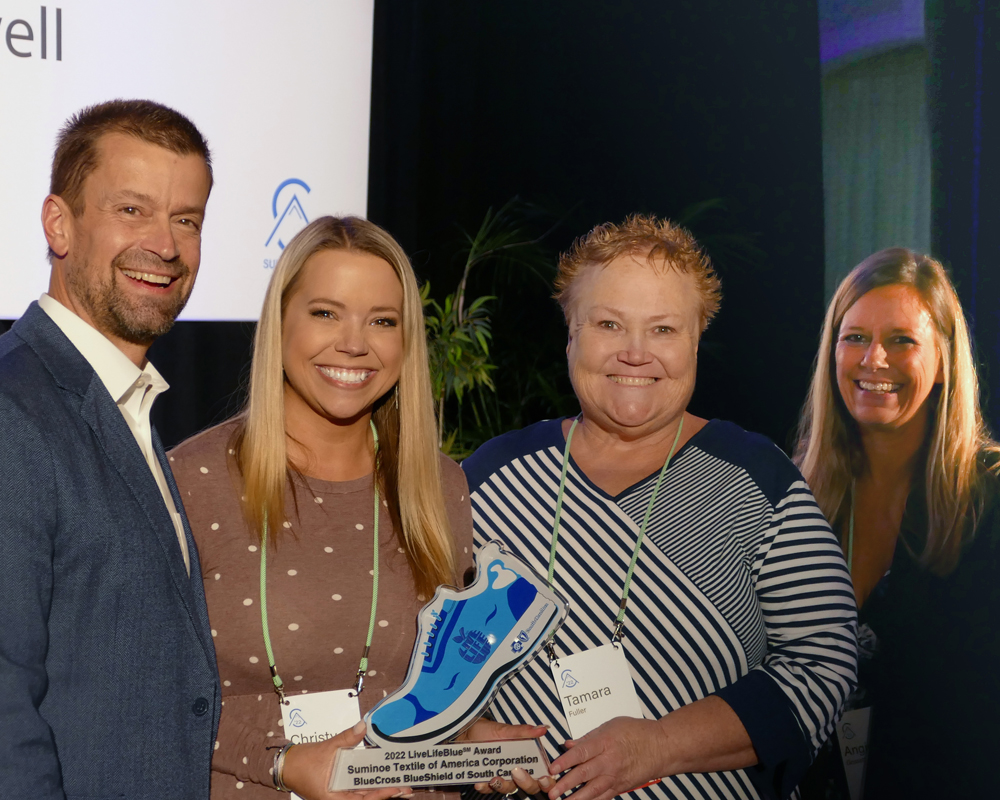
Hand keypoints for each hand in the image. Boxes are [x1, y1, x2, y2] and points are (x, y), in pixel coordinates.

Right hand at [282, 721, 410, 799]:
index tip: (397, 789)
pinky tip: (384, 781)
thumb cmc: (304, 762)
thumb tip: (363, 725)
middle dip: (387, 794)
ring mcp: (340, 795)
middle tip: (407, 789)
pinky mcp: (340, 789)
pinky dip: (371, 786)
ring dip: (382, 791)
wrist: (287, 765)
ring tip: (401, 787)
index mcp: (334, 797)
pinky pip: (358, 790)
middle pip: (368, 799)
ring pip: (365, 795)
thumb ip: (347, 737)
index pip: (364, 799)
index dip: (382, 795)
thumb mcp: (327, 748)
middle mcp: (339, 798)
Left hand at [457, 718, 554, 795]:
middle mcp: (516, 771)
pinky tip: (479, 782)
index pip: (542, 776)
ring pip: (508, 789)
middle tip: (517, 771)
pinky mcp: (486, 781)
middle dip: (526, 782)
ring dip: (503, 786)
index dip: (547, 781)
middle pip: (529, 786)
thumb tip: (543, 728)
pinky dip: (484, 787)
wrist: (466, 733)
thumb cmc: (489, 731)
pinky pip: (488, 790)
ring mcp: (502, 777)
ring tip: (494, 778)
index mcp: (526, 759)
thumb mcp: (506, 730)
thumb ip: (524, 732)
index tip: (544, 777)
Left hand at [546, 717, 667, 799]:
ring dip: (576, 798)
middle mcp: (609, 761)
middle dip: (565, 784)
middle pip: (584, 774)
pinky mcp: (620, 787)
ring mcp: (615, 776)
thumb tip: (569, 744)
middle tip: (551, 792)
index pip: (581, 753)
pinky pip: (603, 797)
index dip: (565, 761)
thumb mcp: (611, 725)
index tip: (552, 768)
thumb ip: (588, 736)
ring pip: (592, 790)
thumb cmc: (638, 732)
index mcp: (605, 743)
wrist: (662, 747)